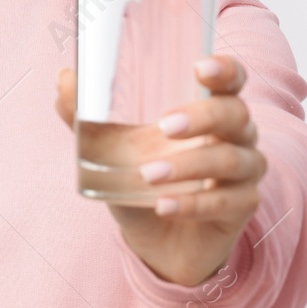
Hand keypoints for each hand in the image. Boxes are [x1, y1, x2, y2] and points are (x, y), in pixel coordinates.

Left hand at [54, 56, 265, 287]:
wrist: (156, 239)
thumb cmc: (140, 178)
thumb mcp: (107, 148)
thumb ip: (84, 115)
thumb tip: (63, 77)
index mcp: (209, 108)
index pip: (231, 80)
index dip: (225, 70)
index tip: (200, 68)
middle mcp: (236, 135)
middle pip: (234, 113)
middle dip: (201, 116)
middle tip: (164, 125)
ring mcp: (243, 172)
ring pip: (230, 159)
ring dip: (188, 165)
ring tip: (148, 174)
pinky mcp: (241, 208)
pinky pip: (225, 202)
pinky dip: (192, 204)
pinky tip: (163, 206)